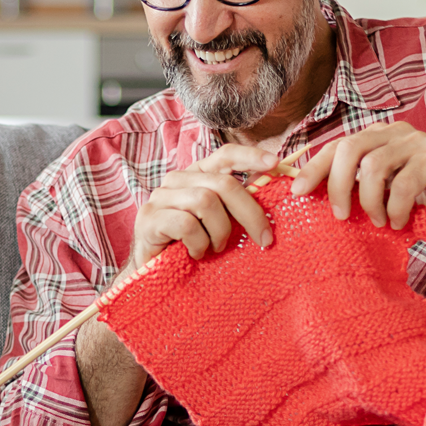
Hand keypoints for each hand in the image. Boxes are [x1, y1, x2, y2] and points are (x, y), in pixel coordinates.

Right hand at [131, 144, 279, 267]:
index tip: (275, 162)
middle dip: (250, 213)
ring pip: (206, 202)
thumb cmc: (195, 243)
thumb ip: (240, 202)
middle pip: (224, 184)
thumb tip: (273, 187)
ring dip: (220, 232)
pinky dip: (199, 243)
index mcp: (199, 174)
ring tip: (216, 248)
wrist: (157, 271)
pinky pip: (186, 224)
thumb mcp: (223, 220)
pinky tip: (196, 253)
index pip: (225, 154)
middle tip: (264, 239)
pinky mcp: (149, 219)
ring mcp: (161, 197)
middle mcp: (178, 179)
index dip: (250, 156)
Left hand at [289, 122, 425, 245]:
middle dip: (338, 185)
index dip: (314, 167)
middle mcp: (394, 131)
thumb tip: (305, 193)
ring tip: (378, 222)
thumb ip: (351, 187)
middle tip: (340, 215)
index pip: (337, 146)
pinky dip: (395, 209)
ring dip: (371, 202)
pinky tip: (399, 222)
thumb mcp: (375, 196)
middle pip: (350, 148)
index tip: (297, 192)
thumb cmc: (413, 209)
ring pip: (373, 166)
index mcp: (376, 137)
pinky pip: (402, 184)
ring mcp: (417, 141)